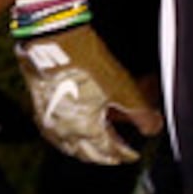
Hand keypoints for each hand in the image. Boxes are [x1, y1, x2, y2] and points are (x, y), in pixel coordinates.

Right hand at [12, 0, 156, 165]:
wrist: (53, 38)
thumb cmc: (88, 63)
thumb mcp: (123, 89)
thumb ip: (141, 114)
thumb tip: (154, 129)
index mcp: (84, 130)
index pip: (108, 151)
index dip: (124, 154)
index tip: (133, 155)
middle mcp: (62, 129)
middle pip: (86, 151)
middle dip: (103, 155)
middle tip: (114, 155)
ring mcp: (47, 117)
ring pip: (68, 141)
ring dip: (84, 145)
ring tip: (95, 143)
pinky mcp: (38, 102)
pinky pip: (54, 127)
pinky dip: (67, 131)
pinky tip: (72, 124)